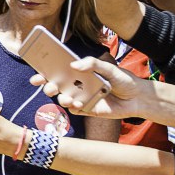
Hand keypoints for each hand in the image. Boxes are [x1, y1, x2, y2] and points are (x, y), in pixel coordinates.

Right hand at [31, 56, 150, 117]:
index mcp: (80, 72)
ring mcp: (81, 97)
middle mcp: (77, 84)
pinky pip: (74, 110)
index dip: (45, 71)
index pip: (58, 70)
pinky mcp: (87, 110)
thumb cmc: (124, 80)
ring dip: (60, 98)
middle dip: (47, 86)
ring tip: (67, 97)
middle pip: (56, 85)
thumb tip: (73, 64)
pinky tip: (79, 104)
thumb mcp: (110, 68)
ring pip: (62, 98)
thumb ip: (93, 64)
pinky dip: (73, 107)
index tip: (37, 73)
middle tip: (49, 86)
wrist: (137, 99)